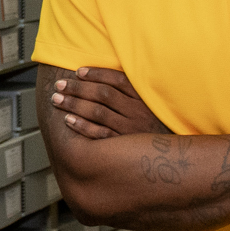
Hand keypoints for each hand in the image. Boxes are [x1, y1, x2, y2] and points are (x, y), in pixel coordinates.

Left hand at [50, 66, 170, 138]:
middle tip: (60, 85)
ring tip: (57, 99)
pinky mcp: (123, 147)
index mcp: (144, 99)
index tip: (78, 72)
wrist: (171, 159)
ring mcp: (130, 130)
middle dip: (78, 88)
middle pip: (104, 94)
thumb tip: (103, 79)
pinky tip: (68, 120)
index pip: (118, 80)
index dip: (97, 74)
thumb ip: (131, 94)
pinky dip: (82, 126)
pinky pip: (99, 134)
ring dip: (74, 104)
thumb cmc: (153, 128)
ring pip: (98, 112)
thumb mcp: (149, 107)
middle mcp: (138, 112)